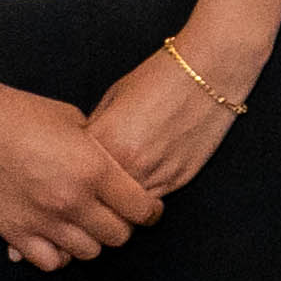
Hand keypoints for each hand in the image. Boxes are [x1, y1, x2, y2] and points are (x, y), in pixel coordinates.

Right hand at [0, 68, 163, 270]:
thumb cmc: (23, 113)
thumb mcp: (76, 122)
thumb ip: (100, 151)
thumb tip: (116, 169)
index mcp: (94, 170)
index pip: (140, 209)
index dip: (149, 211)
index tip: (147, 209)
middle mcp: (72, 200)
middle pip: (118, 236)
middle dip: (122, 226)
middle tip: (115, 215)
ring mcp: (43, 220)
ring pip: (88, 253)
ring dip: (91, 240)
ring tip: (85, 226)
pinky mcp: (14, 232)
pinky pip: (50, 262)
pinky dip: (59, 254)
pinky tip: (58, 238)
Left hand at [87, 28, 246, 200]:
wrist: (209, 72)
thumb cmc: (160, 77)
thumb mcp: (113, 97)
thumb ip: (96, 131)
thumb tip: (83, 154)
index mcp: (105, 140)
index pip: (74, 172)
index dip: (70, 170)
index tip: (71, 169)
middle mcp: (128, 164)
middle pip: (97, 196)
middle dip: (92, 191)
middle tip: (88, 185)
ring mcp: (155, 175)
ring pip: (124, 208)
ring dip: (117, 202)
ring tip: (113, 188)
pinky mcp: (178, 180)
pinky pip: (149, 202)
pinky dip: (141, 198)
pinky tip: (139, 182)